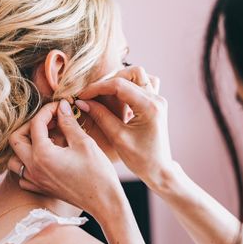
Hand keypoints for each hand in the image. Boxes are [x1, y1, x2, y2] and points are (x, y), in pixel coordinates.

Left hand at [8, 101, 127, 222]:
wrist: (104, 201)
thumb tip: (62, 106)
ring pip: (14, 160)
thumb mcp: (84, 143)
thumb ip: (69, 123)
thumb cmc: (97, 173)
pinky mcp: (41, 189)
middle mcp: (33, 168)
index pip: (36, 124)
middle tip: (49, 122)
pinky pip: (23, 176)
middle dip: (30, 126)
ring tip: (44, 139)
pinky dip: (28, 165)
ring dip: (24, 146)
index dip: (47, 110)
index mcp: (42, 154)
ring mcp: (35, 181)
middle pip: (16, 139)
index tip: (59, 107)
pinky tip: (44, 159)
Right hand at [77, 66, 174, 189]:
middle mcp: (156, 99)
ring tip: (106, 95)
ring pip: (138, 74)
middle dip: (108, 81)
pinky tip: (119, 97)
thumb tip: (82, 102)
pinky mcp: (156, 103)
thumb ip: (101, 116)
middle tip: (93, 96)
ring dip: (120, 80)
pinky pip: (143, 83)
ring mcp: (158, 99)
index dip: (97, 87)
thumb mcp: (118, 138)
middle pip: (130, 74)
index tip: (82, 95)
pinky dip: (130, 85)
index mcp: (149, 107)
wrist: (159, 169)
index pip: (119, 85)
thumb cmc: (141, 159)